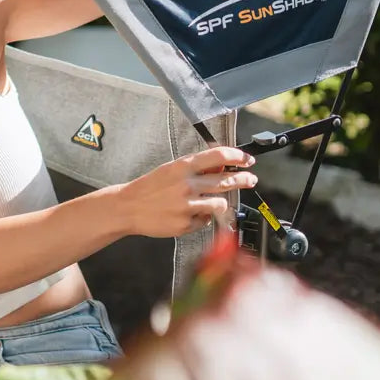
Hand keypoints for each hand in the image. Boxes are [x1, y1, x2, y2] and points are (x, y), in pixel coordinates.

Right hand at [118, 146, 257, 237]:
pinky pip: (205, 220)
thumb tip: (220, 166)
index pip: (218, 156)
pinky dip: (202, 218)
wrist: (128, 207)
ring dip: (221, 203)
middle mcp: (187, 184)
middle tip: (251, 179)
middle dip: (243, 179)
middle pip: (226, 180)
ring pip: (220, 204)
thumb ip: (194, 168)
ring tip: (214, 203)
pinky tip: (190, 214)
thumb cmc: (149, 187)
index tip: (247, 159)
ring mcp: (187, 205)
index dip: (237, 157)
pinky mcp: (186, 224)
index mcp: (182, 167)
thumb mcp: (170, 169)